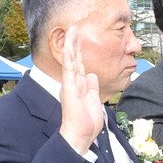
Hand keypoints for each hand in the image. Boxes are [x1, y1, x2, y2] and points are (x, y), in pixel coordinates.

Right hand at [58, 26, 104, 153]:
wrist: (80, 134)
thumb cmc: (87, 121)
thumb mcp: (94, 100)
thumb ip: (93, 87)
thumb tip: (92, 74)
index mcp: (80, 86)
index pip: (81, 65)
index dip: (80, 52)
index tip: (80, 40)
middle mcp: (74, 82)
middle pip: (75, 59)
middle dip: (74, 43)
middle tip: (74, 28)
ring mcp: (71, 83)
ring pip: (71, 59)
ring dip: (71, 44)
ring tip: (71, 29)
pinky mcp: (69, 86)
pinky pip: (69, 68)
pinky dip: (69, 55)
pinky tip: (68, 45)